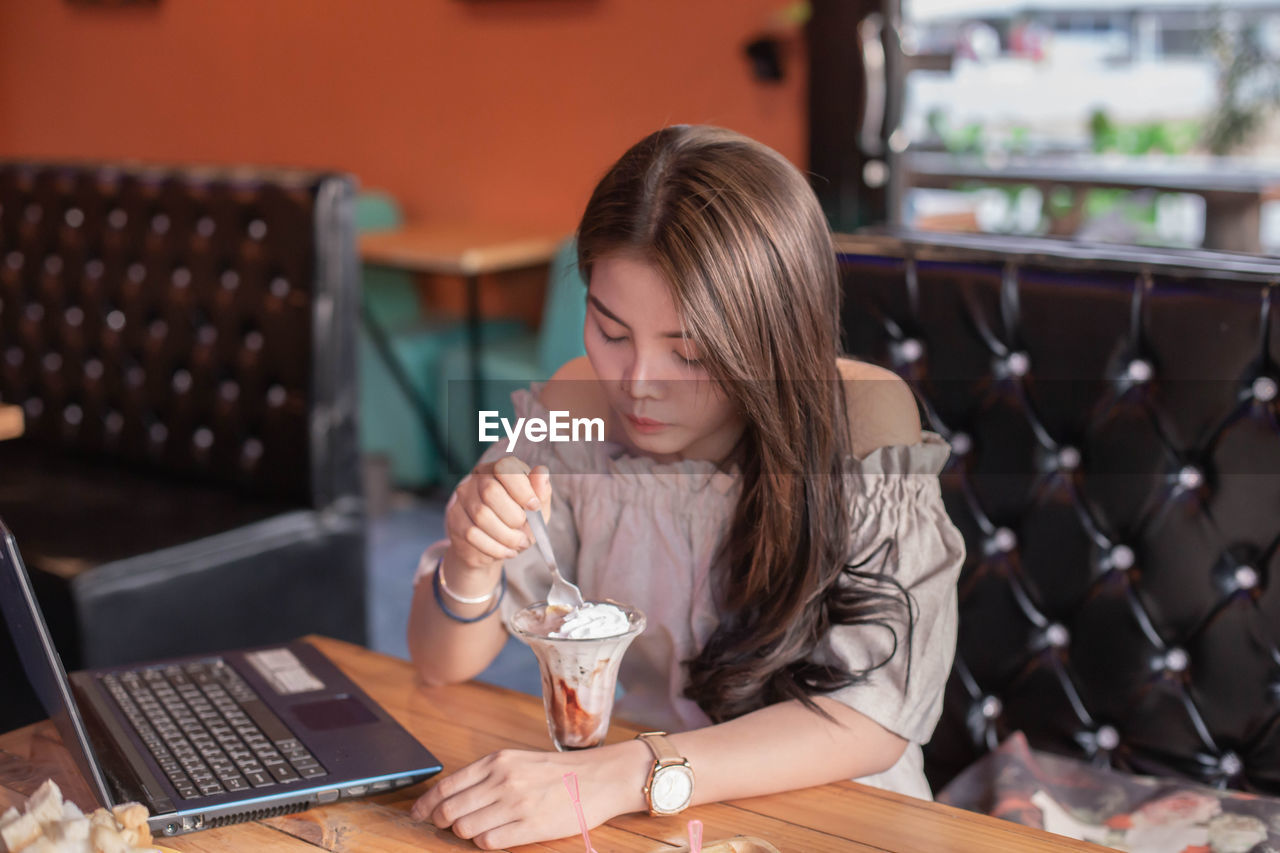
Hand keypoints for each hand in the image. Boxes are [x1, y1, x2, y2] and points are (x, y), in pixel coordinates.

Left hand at [410, 744, 646, 849]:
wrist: (598, 778)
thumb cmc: (557, 772)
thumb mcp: (517, 761)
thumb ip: (486, 775)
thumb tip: (450, 796)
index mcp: (497, 762)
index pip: (446, 786)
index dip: (425, 804)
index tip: (418, 814)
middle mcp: (502, 781)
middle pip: (449, 811)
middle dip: (439, 823)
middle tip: (442, 827)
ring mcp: (515, 804)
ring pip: (465, 829)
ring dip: (463, 834)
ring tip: (474, 830)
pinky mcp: (529, 827)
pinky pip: (488, 842)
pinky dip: (484, 843)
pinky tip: (493, 836)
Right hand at [446, 456, 551, 572]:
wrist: (494, 547)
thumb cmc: (518, 521)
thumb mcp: (537, 509)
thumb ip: (541, 492)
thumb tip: (542, 471)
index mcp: (500, 468)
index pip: (505, 466)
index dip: (522, 488)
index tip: (534, 506)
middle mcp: (478, 478)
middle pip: (490, 491)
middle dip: (514, 517)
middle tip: (526, 532)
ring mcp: (463, 497)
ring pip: (481, 516)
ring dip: (507, 537)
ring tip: (519, 544)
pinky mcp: (455, 518)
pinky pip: (472, 534)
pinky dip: (495, 548)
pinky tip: (507, 551)